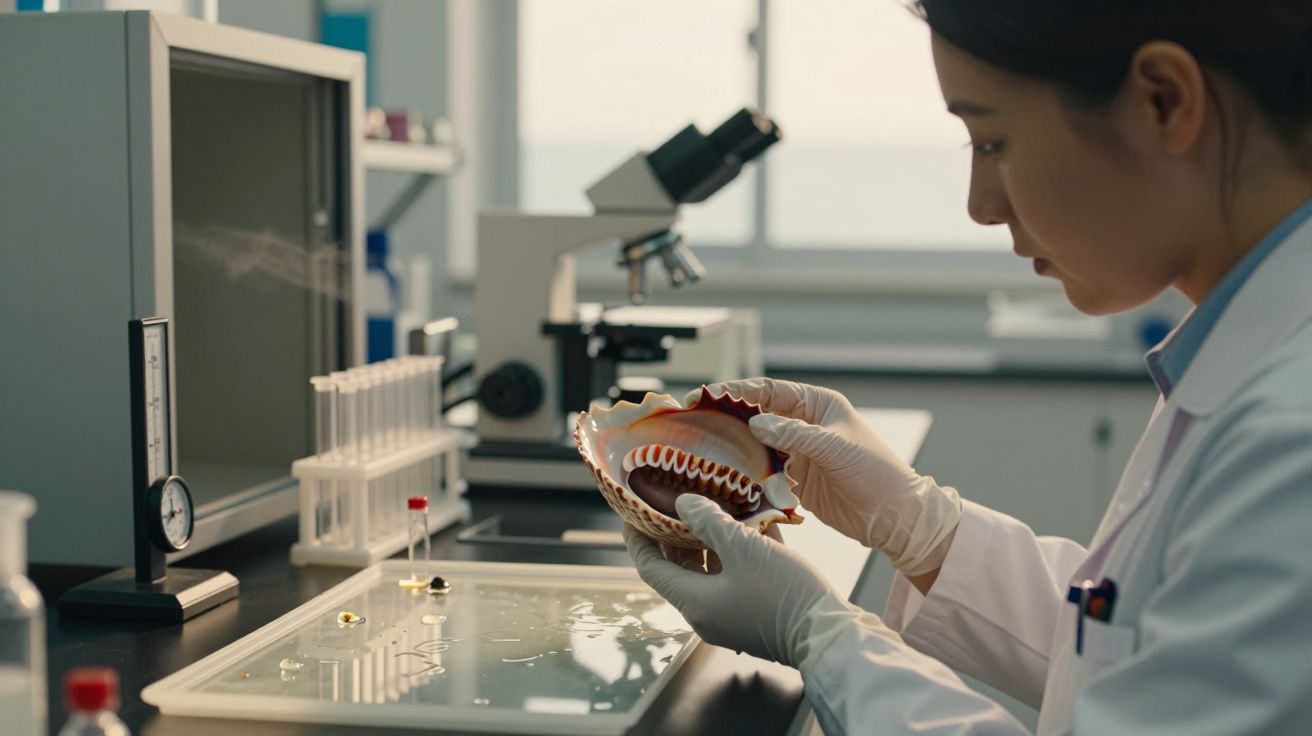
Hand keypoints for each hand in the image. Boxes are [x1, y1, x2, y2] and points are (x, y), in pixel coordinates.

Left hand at [625, 494, 843, 665]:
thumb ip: (708, 522)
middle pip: (678, 567)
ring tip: (713, 503)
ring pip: (709, 569)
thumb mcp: (744, 548)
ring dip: (709, 538)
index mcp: (695, 602)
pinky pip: (734, 575)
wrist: (830, 635)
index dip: (638, 536)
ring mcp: (731, 614)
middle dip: (675, 531)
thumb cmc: (784, 593)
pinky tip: (749, 522)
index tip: (634, 509)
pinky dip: (734, 551)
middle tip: (676, 498)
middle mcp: (707, 612)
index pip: (650, 567)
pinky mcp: (754, 612)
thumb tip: (683, 504)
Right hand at [690, 377, 959, 575]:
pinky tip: (722, 478)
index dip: (736, 390)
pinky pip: (761, 473)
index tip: (706, 394)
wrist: (895, 518)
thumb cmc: (877, 473)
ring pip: (754, 445)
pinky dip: (744, 475)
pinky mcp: (793, 482)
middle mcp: (803, 425)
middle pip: (755, 415)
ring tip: (699, 449)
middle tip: (691, 420)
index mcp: (816, 405)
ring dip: (731, 447)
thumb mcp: (835, 449)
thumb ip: (795, 435)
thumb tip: (755, 421)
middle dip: (725, 417)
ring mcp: (796, 454)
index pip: (768, 391)